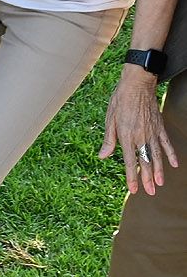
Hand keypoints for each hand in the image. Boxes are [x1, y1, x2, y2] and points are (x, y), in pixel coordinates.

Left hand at [101, 67, 176, 195]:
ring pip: (157, 155)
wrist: (138, 83)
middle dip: (147, 179)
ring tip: (160, 184)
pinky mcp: (159, 126)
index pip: (129, 162)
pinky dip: (171, 154)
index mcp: (127, 136)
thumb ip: (109, 140)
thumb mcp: (109, 120)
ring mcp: (152, 132)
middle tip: (150, 192)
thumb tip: (103, 156)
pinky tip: (174, 164)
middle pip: (145, 162)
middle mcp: (141, 137)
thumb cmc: (120, 101)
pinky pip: (166, 143)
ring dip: (158, 171)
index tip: (133, 190)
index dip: (131, 177)